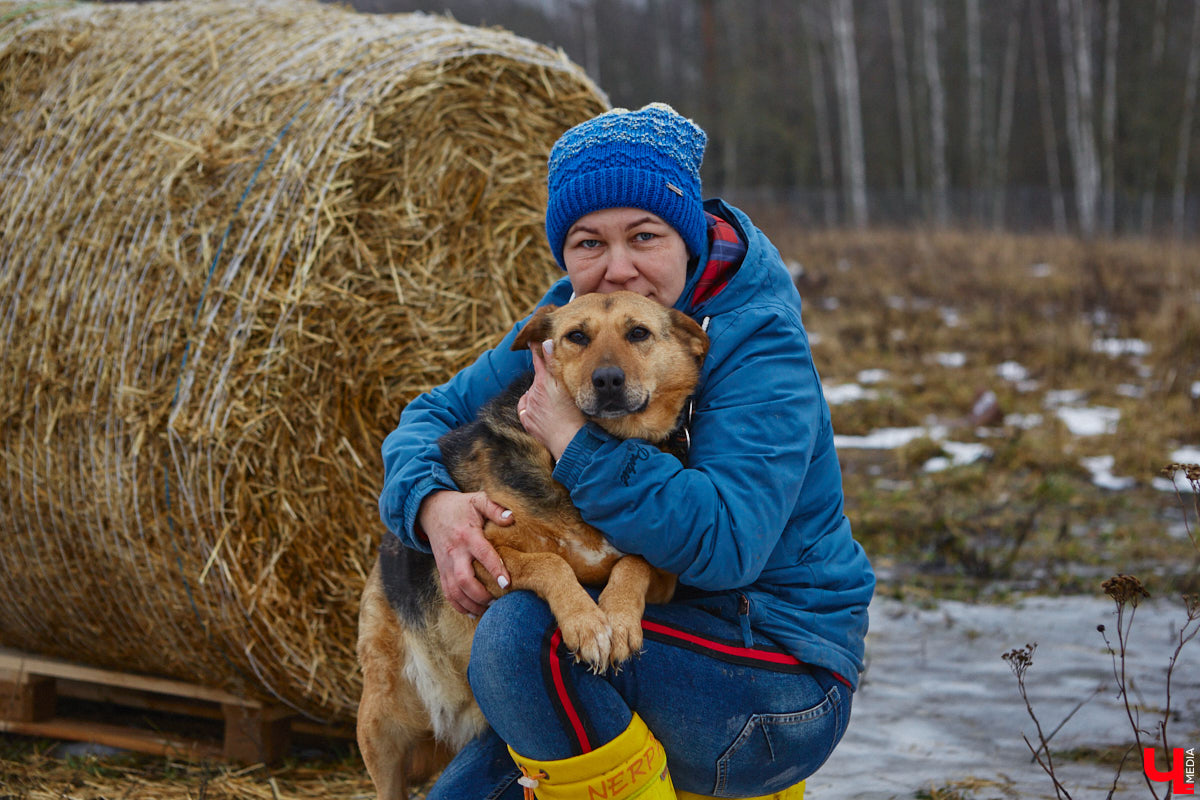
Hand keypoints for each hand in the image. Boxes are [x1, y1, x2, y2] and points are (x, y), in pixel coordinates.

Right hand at [417, 490, 511, 615]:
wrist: (432, 510)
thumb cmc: (461, 506)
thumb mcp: (477, 500)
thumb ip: (495, 508)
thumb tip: (512, 518)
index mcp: (467, 535)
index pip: (482, 554)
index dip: (495, 569)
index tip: (507, 583)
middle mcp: (455, 552)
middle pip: (464, 579)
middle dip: (481, 594)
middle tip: (498, 600)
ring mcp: (446, 564)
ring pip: (455, 591)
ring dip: (471, 604)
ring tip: (488, 609)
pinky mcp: (442, 571)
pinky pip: (448, 593)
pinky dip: (459, 606)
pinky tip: (473, 612)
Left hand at [518, 339, 584, 459]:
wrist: (570, 440)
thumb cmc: (575, 414)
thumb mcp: (566, 386)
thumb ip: (554, 364)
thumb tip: (546, 343)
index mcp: (543, 382)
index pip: (538, 360)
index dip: (536, 349)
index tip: (532, 341)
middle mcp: (532, 393)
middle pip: (537, 379)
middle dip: (543, 378)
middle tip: (557, 386)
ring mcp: (529, 408)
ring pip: (531, 394)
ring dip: (539, 394)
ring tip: (554, 403)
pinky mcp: (527, 421)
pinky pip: (525, 409)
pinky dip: (531, 407)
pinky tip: (543, 411)